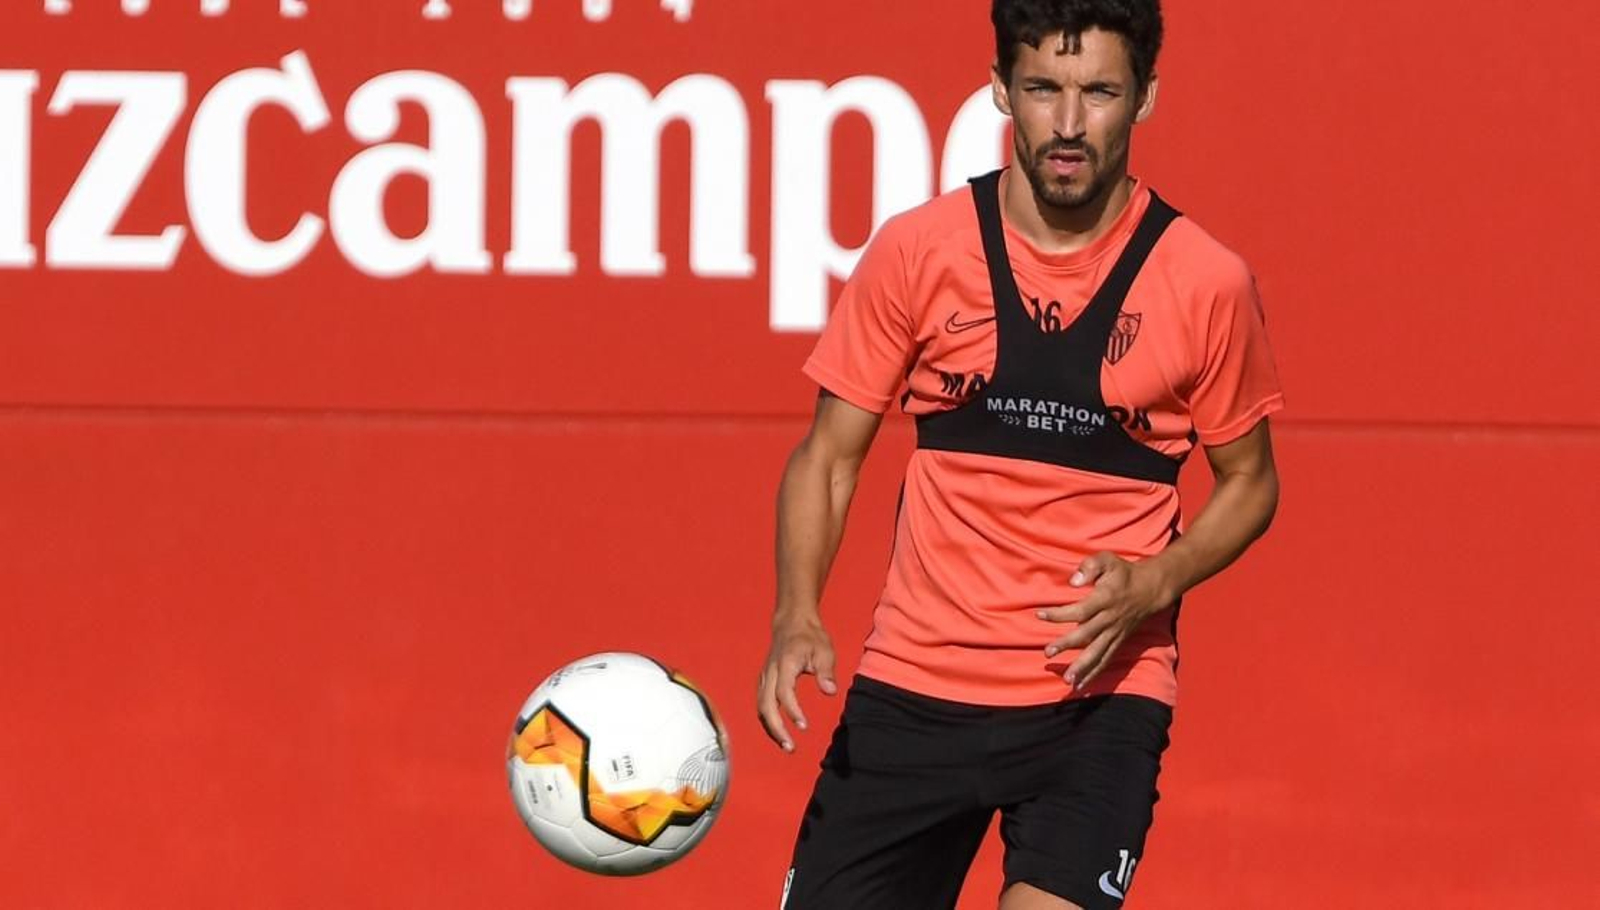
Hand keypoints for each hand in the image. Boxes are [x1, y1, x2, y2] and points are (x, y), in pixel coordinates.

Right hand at [756, 615, 836, 751]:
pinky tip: (779, 732)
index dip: (792, 711)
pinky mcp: (764, 681)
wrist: (791, 623)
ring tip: (786, 745)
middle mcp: (770, 672)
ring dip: (771, 728)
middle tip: (790, 747)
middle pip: (766, 705)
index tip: (804, 726)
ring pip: (761, 707)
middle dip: (776, 728)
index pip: (784, 692)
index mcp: (785, 663)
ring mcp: (764, 676)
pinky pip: (762, 704)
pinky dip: (768, 720)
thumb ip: (826, 672)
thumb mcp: (824, 650)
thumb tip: (830, 691)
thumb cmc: (810, 637)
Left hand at [1036, 552, 1175, 690]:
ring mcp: (1115, 633)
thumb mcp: (1108, 560)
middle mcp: (1110, 619)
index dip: (1060, 614)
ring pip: (1098, 653)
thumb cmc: (1123, 573)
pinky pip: (1106, 660)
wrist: (1151, 588)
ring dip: (1082, 668)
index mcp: (1106, 598)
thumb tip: (1073, 581)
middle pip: (1087, 635)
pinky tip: (1080, 686)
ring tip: (1067, 681)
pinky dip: (1094, 674)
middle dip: (1067, 645)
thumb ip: (1090, 566)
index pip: (1081, 610)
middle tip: (1048, 652)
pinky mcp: (1118, 642)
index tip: (1039, 614)